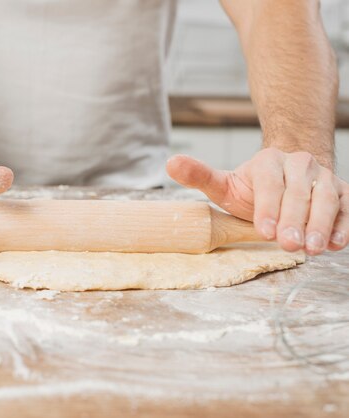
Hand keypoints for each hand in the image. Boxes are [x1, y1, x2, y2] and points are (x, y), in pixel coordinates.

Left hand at [167, 148, 348, 254]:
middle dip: (294, 219)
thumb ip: (200, 176)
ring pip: (327, 198)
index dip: (268, 207)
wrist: (285, 175)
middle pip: (299, 191)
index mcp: (268, 161)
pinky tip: (335, 244)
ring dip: (321, 224)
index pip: (269, 183)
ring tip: (313, 248)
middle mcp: (299, 165)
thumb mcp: (223, 183)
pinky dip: (343, 225)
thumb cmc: (252, 187)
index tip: (264, 231)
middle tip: (289, 244)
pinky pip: (347, 207)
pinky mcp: (342, 192)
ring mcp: (323, 177)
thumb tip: (171, 162)